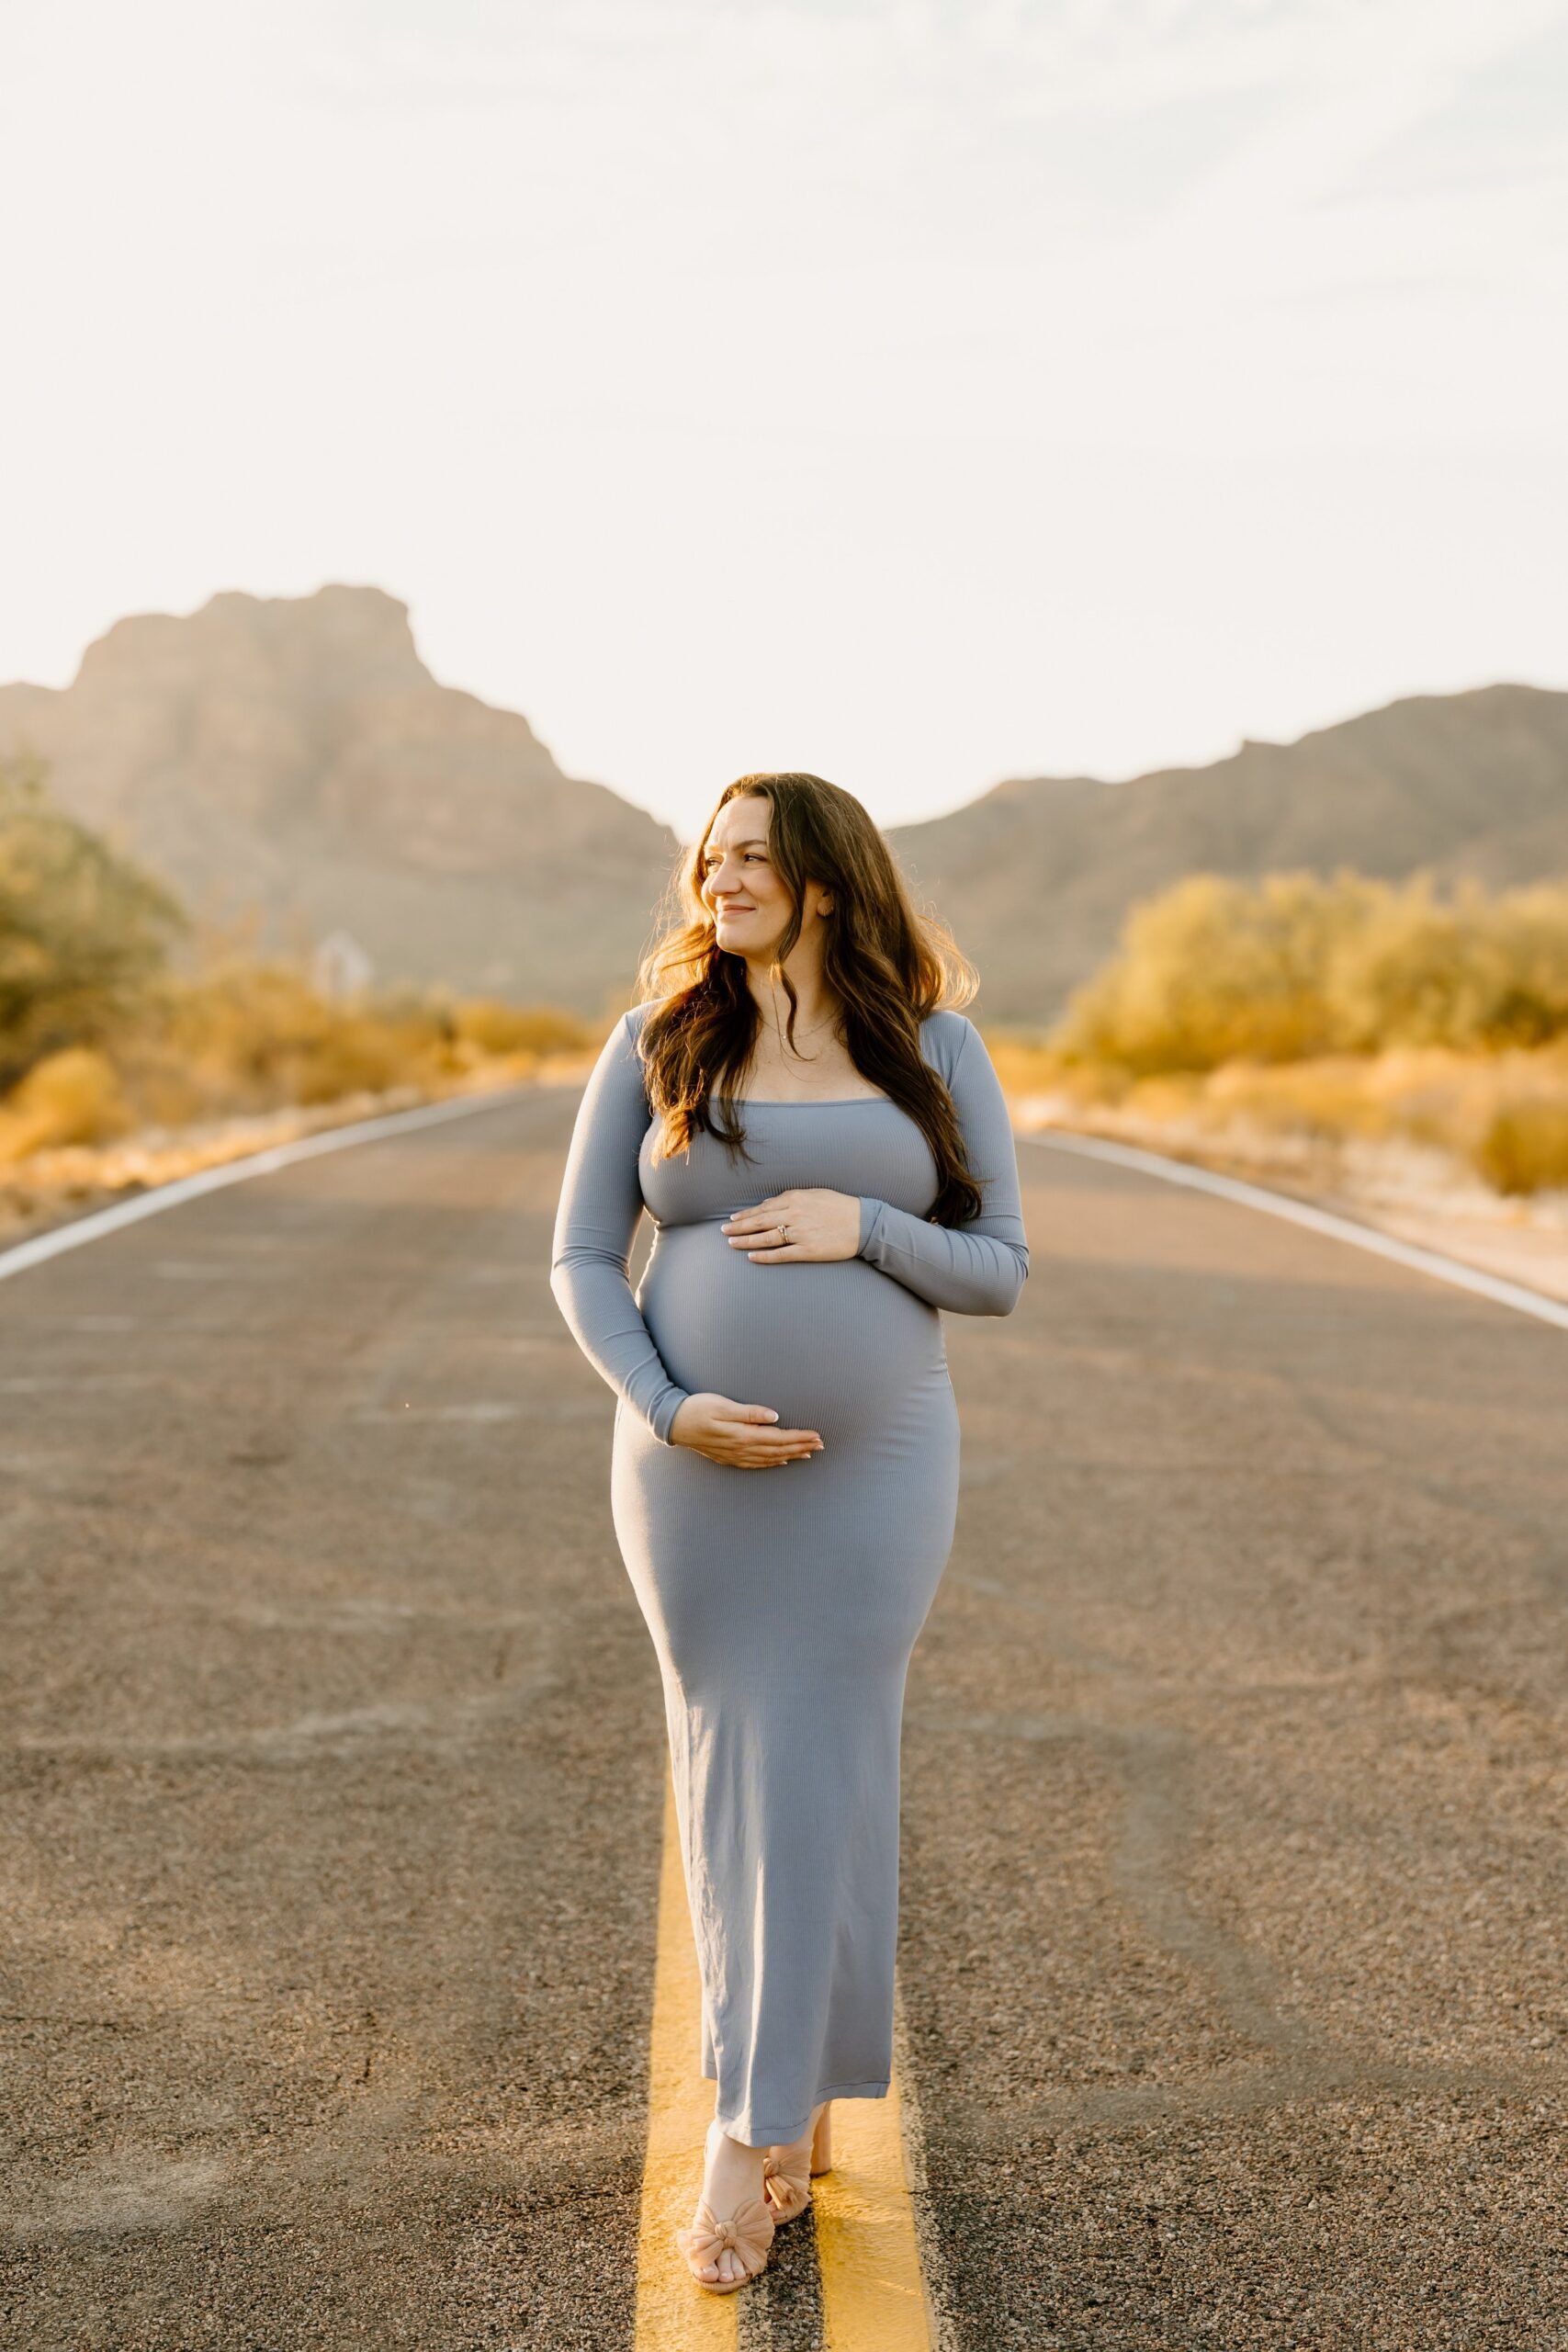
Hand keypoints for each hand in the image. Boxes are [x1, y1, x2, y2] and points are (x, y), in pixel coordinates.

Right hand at [668, 1393, 824, 1466]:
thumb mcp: (722, 1405)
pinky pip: (756, 1464)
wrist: (672, 1422)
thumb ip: (749, 1412)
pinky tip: (780, 1461)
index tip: (817, 1435)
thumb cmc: (696, 1408)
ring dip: (790, 1456)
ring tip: (808, 1453)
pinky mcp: (728, 1457)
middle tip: (821, 1445)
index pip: (779, 1438)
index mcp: (743, 1435)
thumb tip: (775, 1417)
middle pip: (778, 1450)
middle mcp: (741, 1449)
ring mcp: (735, 1456)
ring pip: (770, 1459)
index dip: (799, 1437)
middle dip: (801, 1447)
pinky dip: (772, 1463)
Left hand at [720, 1188, 860, 1261]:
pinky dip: (765, 1256)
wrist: (864, 1223)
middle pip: (760, 1222)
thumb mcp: (815, 1194)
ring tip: (731, 1244)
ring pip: (766, 1238)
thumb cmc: (840, 1207)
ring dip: (746, 1241)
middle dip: (739, 1227)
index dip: (746, 1215)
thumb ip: (791, 1198)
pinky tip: (752, 1257)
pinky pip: (781, 1254)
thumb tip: (769, 1204)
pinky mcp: (808, 1250)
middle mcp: (795, 1215)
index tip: (733, 1220)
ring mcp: (800, 1234)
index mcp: (796, 1199)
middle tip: (723, 1232)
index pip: (763, 1208)